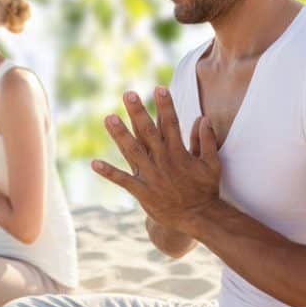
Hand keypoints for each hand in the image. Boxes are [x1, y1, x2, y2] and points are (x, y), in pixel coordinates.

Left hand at [95, 86, 220, 233]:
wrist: (198, 217)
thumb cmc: (205, 190)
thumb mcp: (211, 163)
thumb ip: (205, 140)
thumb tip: (202, 118)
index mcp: (179, 152)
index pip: (171, 124)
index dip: (165, 106)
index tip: (159, 88)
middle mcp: (163, 161)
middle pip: (148, 132)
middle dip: (138, 112)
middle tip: (128, 94)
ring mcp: (151, 176)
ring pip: (133, 151)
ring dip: (120, 134)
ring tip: (108, 118)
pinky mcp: (142, 191)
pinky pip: (123, 180)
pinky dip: (109, 172)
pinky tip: (94, 163)